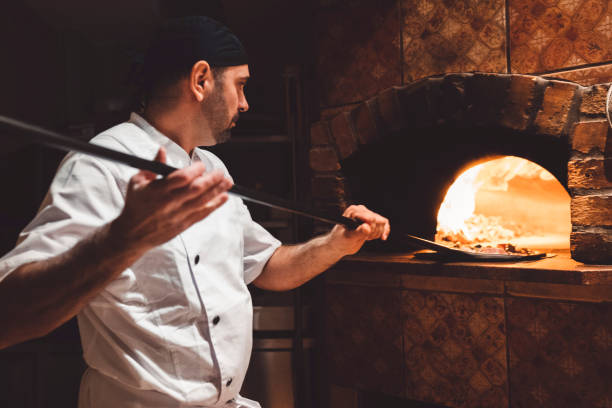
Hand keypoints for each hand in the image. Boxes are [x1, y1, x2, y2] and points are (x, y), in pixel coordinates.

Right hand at [110, 147, 232, 251]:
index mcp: (158, 190)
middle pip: (196, 189)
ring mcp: (178, 215)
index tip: (201, 164)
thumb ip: (153, 166)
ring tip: (228, 182)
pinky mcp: (183, 225)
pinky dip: (214, 205)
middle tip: (221, 172)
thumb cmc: (135, 205)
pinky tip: (224, 198)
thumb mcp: (137, 182)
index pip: (182, 177)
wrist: (132, 234)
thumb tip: (162, 149)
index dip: (195, 170)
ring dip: (217, 191)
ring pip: (202, 201)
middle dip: (212, 179)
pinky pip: (202, 214)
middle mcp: (169, 203)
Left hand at [328, 204, 389, 255]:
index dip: (370, 229)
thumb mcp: (348, 238)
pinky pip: (385, 223)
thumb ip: (358, 232)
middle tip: (363, 238)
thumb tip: (367, 227)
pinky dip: (384, 231)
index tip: (365, 236)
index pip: (371, 218)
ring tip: (366, 237)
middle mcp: (361, 210)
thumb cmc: (340, 240)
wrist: (340, 244)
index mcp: (353, 210)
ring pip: (382, 223)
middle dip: (373, 232)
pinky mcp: (372, 220)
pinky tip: (382, 238)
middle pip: (378, 220)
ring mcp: (367, 214)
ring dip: (377, 233)